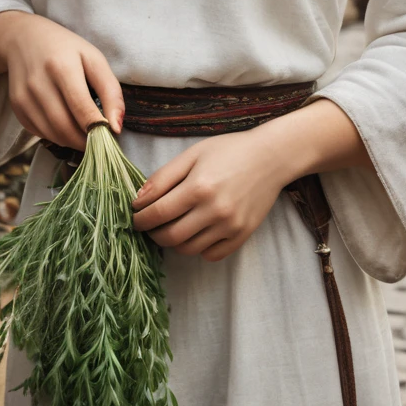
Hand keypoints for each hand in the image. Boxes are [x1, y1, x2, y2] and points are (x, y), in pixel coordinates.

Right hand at [0, 11, 124, 151]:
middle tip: (100, 140)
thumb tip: (116, 127)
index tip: (111, 136)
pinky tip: (66, 124)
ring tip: (85, 133)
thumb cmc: (65, 48)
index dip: (98, 129)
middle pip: (65, 127)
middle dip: (86, 141)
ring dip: (73, 141)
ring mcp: (24, 96)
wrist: (24, 38)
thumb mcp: (94, 59)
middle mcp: (38, 83)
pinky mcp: (16, 106)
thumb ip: (111, 91)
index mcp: (61, 67)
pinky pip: (40, 133)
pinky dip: (57, 136)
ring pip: (53, 135)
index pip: (82, 108)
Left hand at [131, 128, 290, 262]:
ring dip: (173, 242)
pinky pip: (211, 254)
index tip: (135, 217)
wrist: (271, 157)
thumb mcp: (192, 154)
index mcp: (198, 187)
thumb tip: (138, 200)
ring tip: (171, 227)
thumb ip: (163, 177)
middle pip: (170, 237)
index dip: (140, 219)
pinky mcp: (242, 235)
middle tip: (149, 225)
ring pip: (188, 249)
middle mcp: (214, 210)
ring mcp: (230, 226)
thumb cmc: (229, 151)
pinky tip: (195, 233)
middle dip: (153, 234)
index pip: (158, 213)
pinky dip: (198, 249)